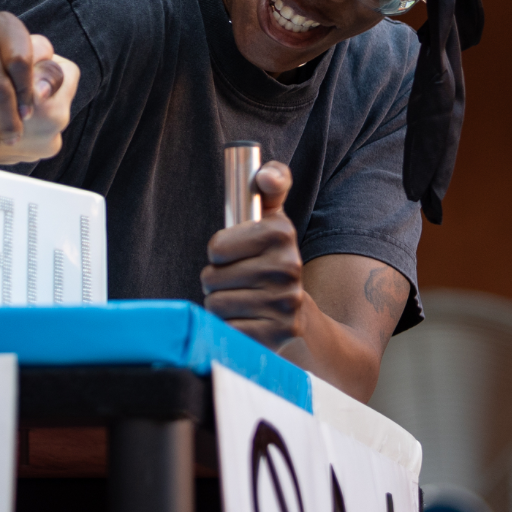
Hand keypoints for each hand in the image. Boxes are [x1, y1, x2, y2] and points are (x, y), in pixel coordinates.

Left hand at [201, 161, 303, 348]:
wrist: (299, 315)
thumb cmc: (271, 260)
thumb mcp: (272, 219)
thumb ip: (270, 184)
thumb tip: (266, 176)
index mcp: (282, 234)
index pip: (217, 248)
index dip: (218, 253)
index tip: (234, 254)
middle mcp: (289, 269)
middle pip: (212, 278)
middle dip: (217, 281)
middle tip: (239, 282)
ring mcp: (285, 304)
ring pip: (217, 304)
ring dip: (221, 304)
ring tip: (243, 300)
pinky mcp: (278, 335)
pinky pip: (227, 330)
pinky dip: (230, 327)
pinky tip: (248, 322)